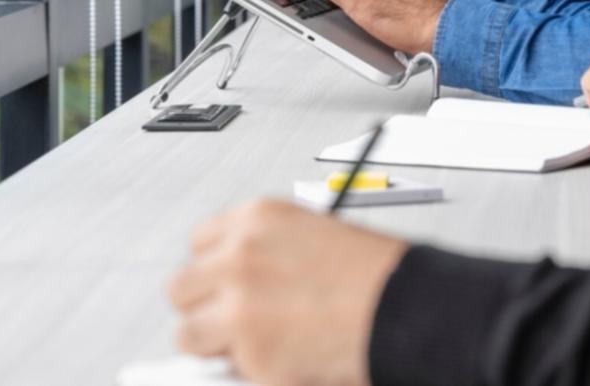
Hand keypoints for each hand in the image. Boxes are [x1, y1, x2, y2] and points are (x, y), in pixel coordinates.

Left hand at [168, 199, 407, 385]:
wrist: (407, 308)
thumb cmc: (378, 276)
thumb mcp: (316, 236)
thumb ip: (268, 253)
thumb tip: (235, 283)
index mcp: (258, 218)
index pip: (200, 243)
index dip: (217, 270)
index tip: (232, 284)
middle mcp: (240, 254)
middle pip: (182, 288)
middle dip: (208, 307)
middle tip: (241, 319)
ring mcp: (239, 303)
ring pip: (189, 333)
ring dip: (217, 344)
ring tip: (260, 343)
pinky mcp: (248, 350)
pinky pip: (223, 368)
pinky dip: (248, 370)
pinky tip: (285, 357)